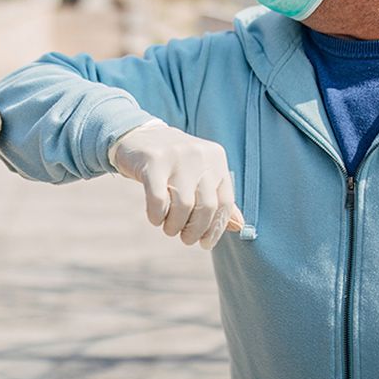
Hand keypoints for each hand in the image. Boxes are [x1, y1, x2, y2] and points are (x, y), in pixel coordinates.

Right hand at [109, 120, 244, 248]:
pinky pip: (158, 200)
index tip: (204, 242)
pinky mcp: (153, 161)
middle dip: (195, 230)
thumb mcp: (201, 175)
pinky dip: (156, 216)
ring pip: (183, 206)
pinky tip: (155, 218)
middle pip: (206, 206)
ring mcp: (177, 156)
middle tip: (185, 238)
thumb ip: (218, 198)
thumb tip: (239, 226)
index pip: (225, 202)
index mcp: (216, 158)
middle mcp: (200, 154)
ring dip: (174, 226)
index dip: (216, 228)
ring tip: (169, 227)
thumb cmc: (174, 164)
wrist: (139, 136)